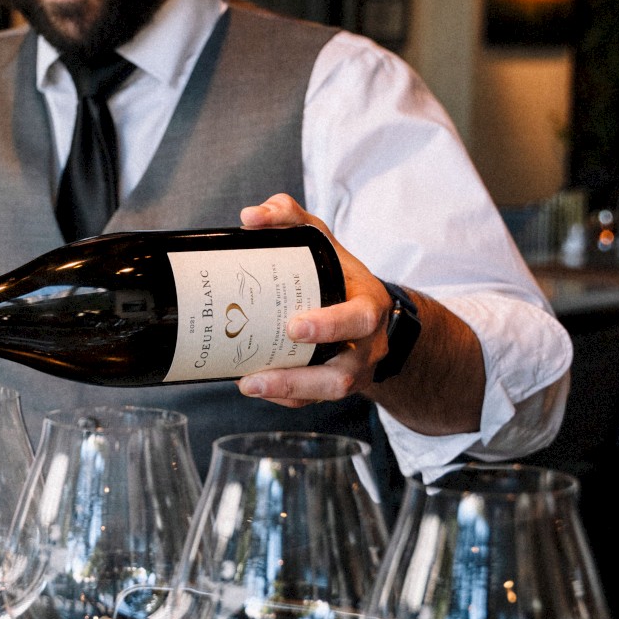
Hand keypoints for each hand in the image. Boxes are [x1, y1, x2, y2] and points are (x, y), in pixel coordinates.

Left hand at [235, 193, 393, 408]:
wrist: (370, 310)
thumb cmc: (339, 273)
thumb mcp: (321, 239)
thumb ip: (289, 217)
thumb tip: (251, 217)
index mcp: (369, 305)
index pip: (360, 318)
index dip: (330, 325)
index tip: (295, 326)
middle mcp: (366, 345)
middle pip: (343, 372)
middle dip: (303, 375)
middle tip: (259, 371)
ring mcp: (353, 370)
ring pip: (327, 392)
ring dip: (287, 390)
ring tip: (248, 383)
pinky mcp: (334, 385)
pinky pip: (312, 401)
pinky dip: (283, 396)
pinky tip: (253, 385)